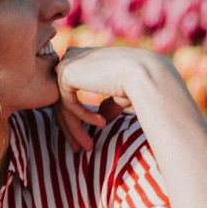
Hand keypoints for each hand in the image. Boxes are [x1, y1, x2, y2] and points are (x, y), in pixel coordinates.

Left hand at [50, 45, 172, 151]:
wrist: (143, 74)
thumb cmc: (138, 82)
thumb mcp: (119, 95)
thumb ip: (107, 104)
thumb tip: (102, 116)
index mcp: (84, 59)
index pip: (71, 91)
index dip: (77, 116)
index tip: (85, 138)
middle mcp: (72, 58)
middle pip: (63, 100)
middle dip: (71, 127)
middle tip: (77, 149)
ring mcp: (67, 63)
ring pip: (63, 105)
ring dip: (75, 129)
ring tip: (87, 147)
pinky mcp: (65, 73)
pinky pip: (68, 103)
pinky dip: (84, 117)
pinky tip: (102, 124)